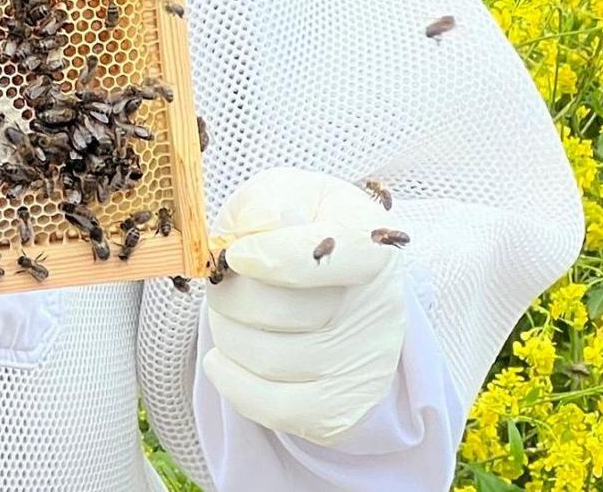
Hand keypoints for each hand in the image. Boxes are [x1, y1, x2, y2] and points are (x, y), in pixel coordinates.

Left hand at [202, 167, 408, 445]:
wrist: (330, 284)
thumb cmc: (296, 230)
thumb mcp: (285, 192)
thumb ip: (267, 200)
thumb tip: (261, 226)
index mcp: (371, 245)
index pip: (336, 257)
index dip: (276, 259)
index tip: (238, 255)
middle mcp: (380, 308)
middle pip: (278, 311)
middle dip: (229, 294)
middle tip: (225, 282)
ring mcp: (365, 364)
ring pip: (266, 358)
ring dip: (225, 332)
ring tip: (231, 313)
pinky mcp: (342, 408)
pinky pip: (274, 408)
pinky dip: (232, 382)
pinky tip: (222, 360)